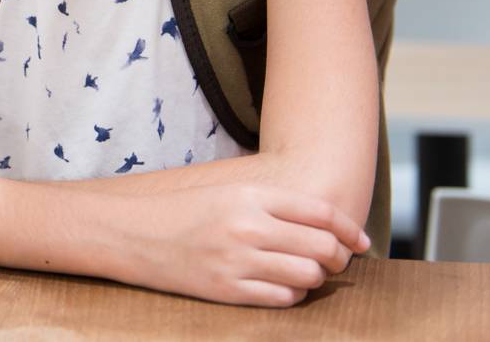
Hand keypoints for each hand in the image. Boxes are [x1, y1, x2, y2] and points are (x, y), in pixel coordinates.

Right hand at [103, 183, 369, 306]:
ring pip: (308, 275)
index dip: (349, 229)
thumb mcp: (225, 192)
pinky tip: (282, 287)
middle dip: (337, 258)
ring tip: (305, 273)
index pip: (320, 212)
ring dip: (314, 278)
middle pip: (322, 247)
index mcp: (249, 195)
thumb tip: (322, 226)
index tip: (360, 242)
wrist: (129, 232)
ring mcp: (238, 260)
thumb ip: (271, 205)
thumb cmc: (178, 210)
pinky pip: (283, 298)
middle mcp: (248, 226)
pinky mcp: (228, 289)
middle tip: (334, 262)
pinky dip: (292, 295)